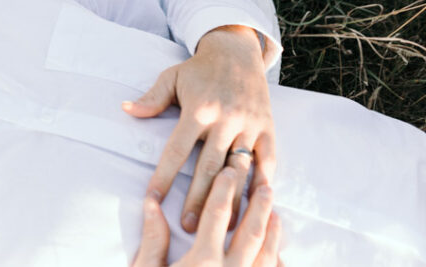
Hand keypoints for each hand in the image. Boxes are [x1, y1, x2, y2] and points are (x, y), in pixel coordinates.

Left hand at [123, 26, 274, 232]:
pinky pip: (268, 161)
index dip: (164, 176)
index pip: (177, 150)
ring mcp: (249, 125)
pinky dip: (263, 184)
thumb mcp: (172, 77)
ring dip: (231, 199)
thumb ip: (152, 98)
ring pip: (239, 169)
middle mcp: (225, 119)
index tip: (153, 198)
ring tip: (222, 226)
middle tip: (188, 226)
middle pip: (209, 167)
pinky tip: (257, 207)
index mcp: (198, 109)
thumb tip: (126, 110)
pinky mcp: (268, 129)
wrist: (237, 51)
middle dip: (198, 199)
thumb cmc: (199, 69)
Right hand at [132, 168, 281, 266]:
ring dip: (273, 232)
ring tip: (276, 213)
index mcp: (203, 261)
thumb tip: (151, 204)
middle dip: (259, 204)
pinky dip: (276, 265)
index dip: (225, 188)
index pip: (217, 213)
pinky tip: (278, 257)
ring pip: (267, 256)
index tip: (230, 171)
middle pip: (251, 231)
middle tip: (265, 183)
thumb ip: (153, 239)